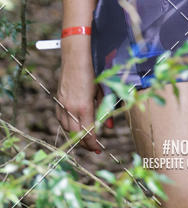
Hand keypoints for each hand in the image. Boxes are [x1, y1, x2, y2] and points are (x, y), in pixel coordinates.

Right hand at [56, 39, 103, 153]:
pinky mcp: (58, 101)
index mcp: (84, 107)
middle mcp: (71, 109)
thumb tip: (108, 126)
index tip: (98, 149)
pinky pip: (61, 120)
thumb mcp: (101, 91)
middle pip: (76, 135)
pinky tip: (74, 126)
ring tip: (86, 138)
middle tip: (94, 148)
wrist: (75, 58)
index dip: (93, 143)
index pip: (88, 133)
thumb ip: (104, 109)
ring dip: (76, 136)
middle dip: (85, 144)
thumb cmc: (91, 72)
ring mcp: (62, 105)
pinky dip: (68, 126)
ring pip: (67, 129)